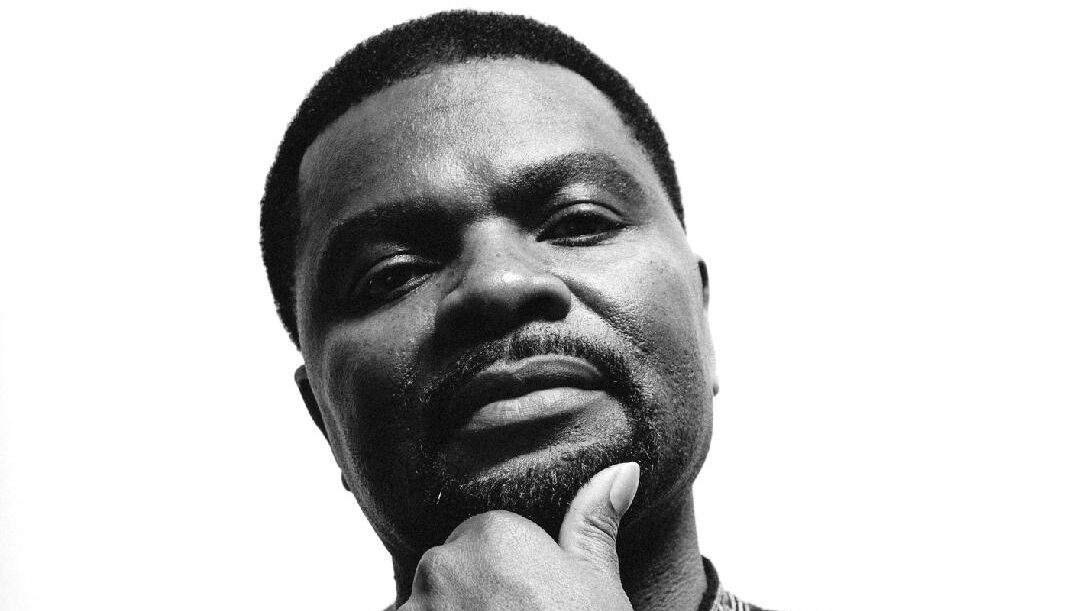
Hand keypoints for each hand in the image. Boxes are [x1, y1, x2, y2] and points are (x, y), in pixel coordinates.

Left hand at [399, 462, 640, 610]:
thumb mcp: (598, 586)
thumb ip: (593, 522)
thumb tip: (622, 469)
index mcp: (492, 533)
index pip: (484, 542)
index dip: (509, 580)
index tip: (530, 606)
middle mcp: (442, 564)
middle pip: (450, 576)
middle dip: (473, 603)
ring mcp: (414, 610)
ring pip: (426, 609)